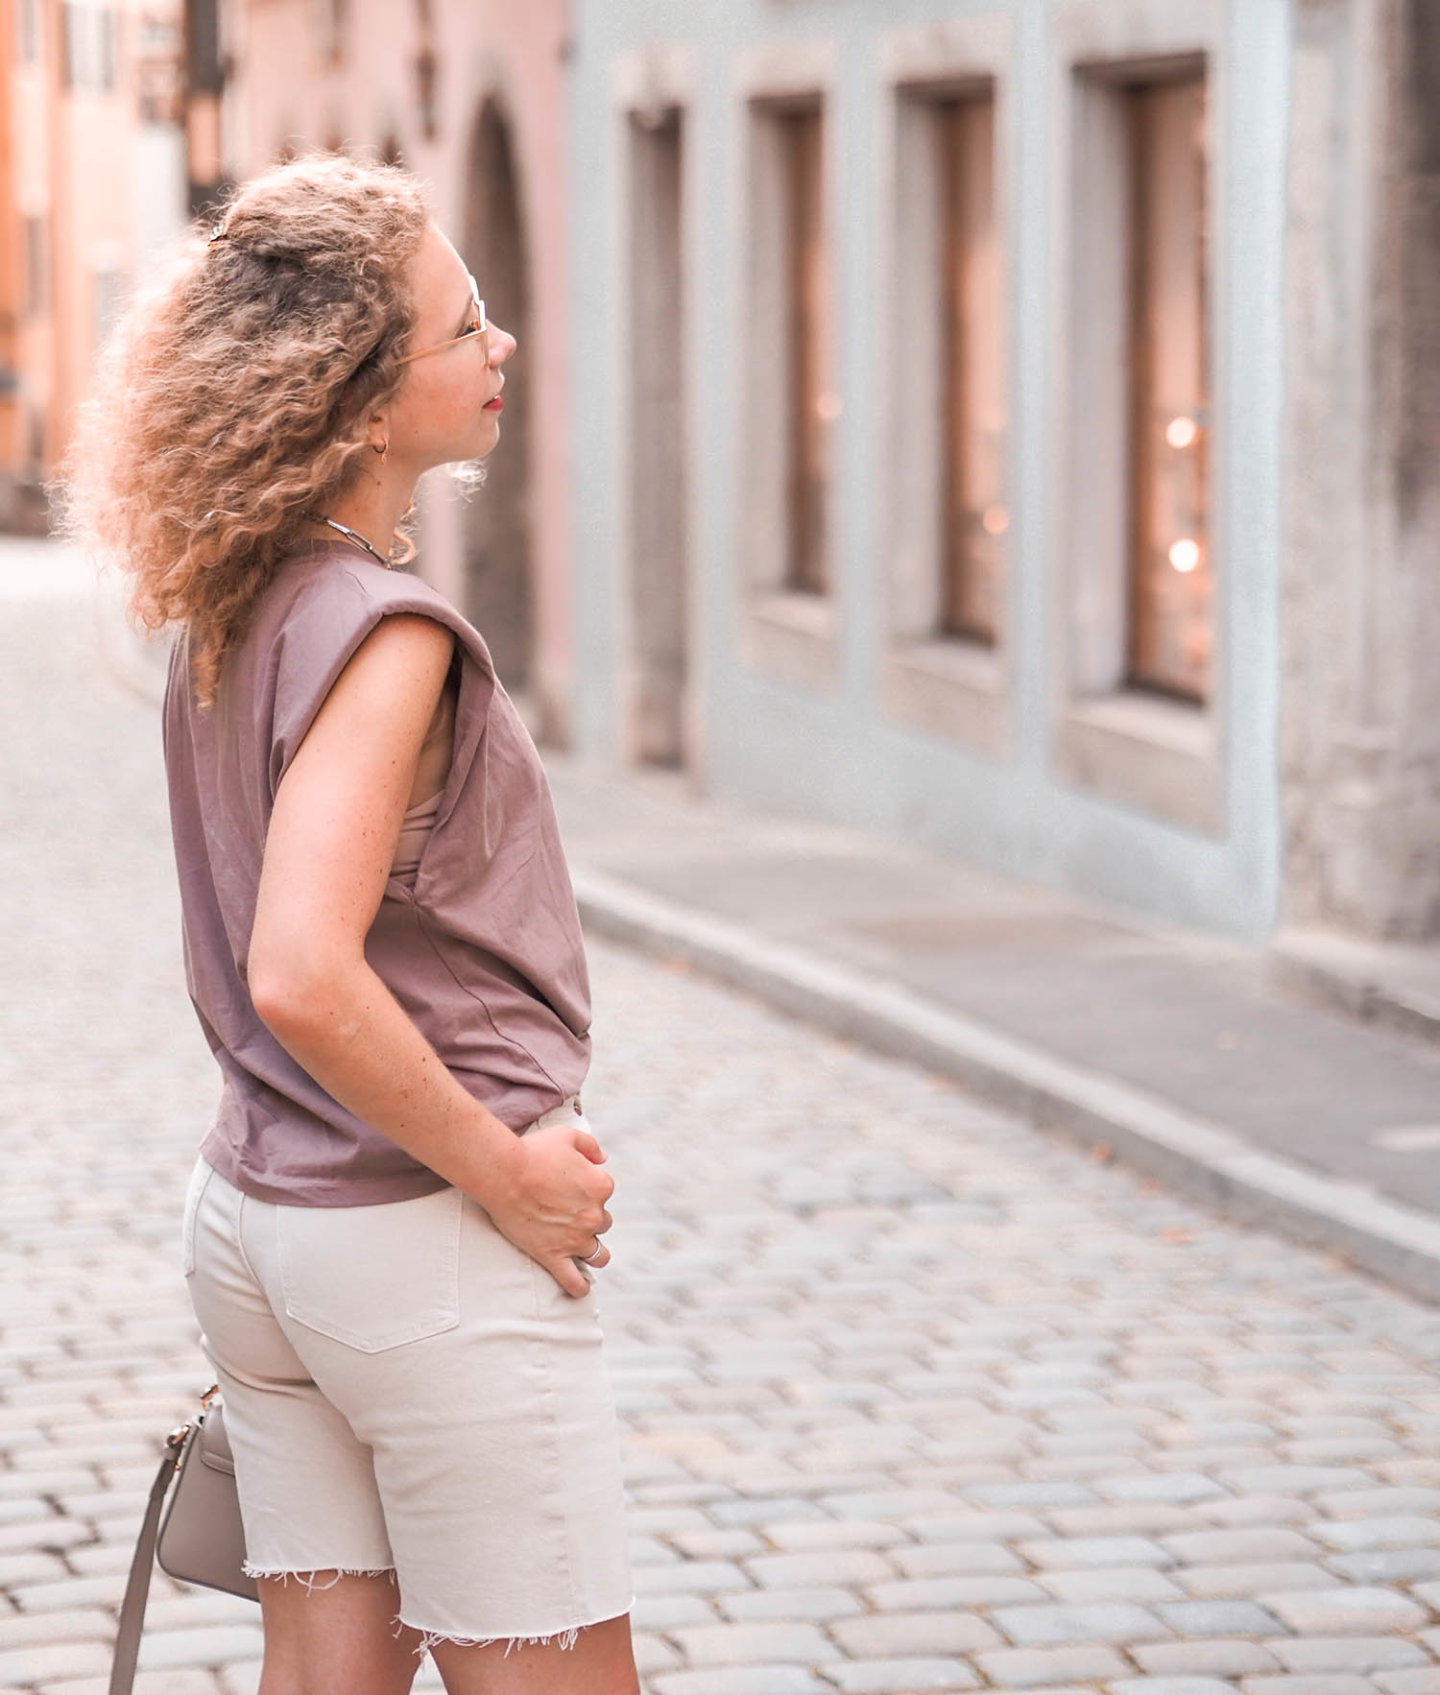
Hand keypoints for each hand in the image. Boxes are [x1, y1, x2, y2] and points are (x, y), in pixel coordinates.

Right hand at [480, 1122, 614, 1297]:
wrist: (504, 1173)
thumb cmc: (533, 1152)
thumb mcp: (568, 1135)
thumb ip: (591, 1145)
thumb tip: (603, 1158)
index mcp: (601, 1186)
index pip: (604, 1193)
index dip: (588, 1191)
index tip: (570, 1189)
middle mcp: (593, 1215)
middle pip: (601, 1223)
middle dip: (588, 1219)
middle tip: (566, 1213)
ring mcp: (575, 1239)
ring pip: (597, 1254)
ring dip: (592, 1252)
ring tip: (582, 1251)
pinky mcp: (554, 1255)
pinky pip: (573, 1281)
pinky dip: (579, 1287)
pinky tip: (580, 1287)